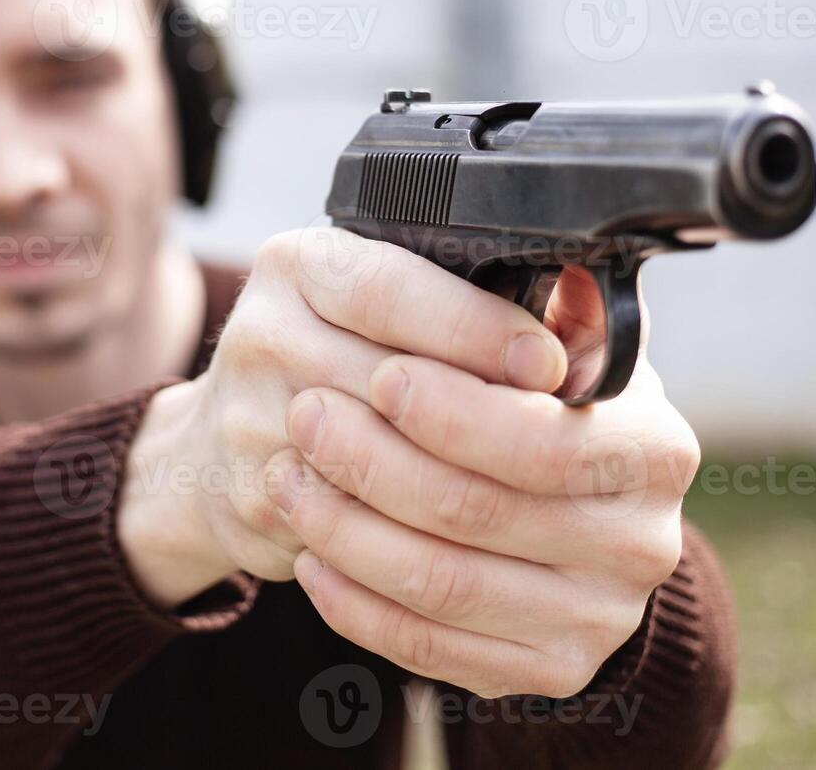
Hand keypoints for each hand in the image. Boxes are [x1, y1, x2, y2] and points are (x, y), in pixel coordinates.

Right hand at [118, 228, 571, 606]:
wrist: (221, 446)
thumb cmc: (340, 365)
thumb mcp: (393, 306)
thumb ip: (480, 297)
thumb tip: (593, 295)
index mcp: (300, 264)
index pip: (392, 289)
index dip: (478, 329)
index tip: (549, 363)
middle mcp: (261, 332)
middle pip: (390, 380)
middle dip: (491, 421)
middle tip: (567, 451)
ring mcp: (246, 421)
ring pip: (377, 467)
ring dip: (466, 491)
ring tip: (541, 504)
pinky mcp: (248, 501)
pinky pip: (352, 532)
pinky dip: (420, 543)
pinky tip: (481, 550)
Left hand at [260, 264, 699, 699]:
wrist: (573, 521)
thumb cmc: (543, 410)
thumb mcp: (563, 345)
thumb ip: (547, 308)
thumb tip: (550, 261)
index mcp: (655, 450)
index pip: (541, 437)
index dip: (450, 409)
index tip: (380, 371)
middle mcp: (642, 545)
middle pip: (478, 510)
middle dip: (375, 460)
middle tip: (305, 415)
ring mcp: (596, 620)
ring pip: (441, 581)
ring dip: (348, 529)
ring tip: (289, 477)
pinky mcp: (546, 671)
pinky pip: (428, 647)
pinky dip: (356, 602)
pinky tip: (312, 555)